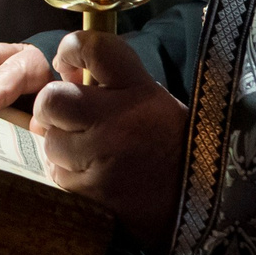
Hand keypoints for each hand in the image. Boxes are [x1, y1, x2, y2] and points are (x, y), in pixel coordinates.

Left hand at [31, 31, 188, 254]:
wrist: (204, 206)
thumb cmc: (176, 147)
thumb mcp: (156, 102)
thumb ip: (115, 85)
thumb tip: (65, 77)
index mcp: (140, 91)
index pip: (95, 48)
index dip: (72, 48)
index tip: (67, 63)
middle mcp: (118, 121)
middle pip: (53, 99)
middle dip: (52, 107)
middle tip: (68, 117)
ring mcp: (102, 159)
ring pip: (51, 142)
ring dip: (63, 147)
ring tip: (91, 154)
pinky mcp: (92, 194)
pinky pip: (59, 177)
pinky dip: (69, 177)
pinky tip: (95, 179)